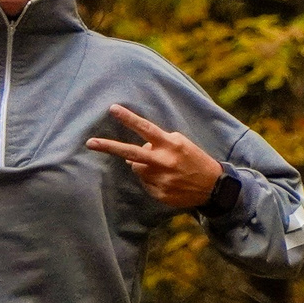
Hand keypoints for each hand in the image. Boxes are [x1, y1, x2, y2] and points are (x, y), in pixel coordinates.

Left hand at [86, 103, 223, 210]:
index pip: (145, 128)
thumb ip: (157, 145)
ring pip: (136, 168)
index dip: (128, 118)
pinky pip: (145, 183)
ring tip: (162, 167)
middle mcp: (163, 161)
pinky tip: (167, 180)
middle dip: (108, 147)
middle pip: (130, 152)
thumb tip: (131, 155)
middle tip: (90, 142)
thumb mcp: (180, 144)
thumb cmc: (194, 160)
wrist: (213, 187)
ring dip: (142, 165)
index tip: (112, 109)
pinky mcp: (159, 193)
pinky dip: (151, 179)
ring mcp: (160, 179)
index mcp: (170, 144)